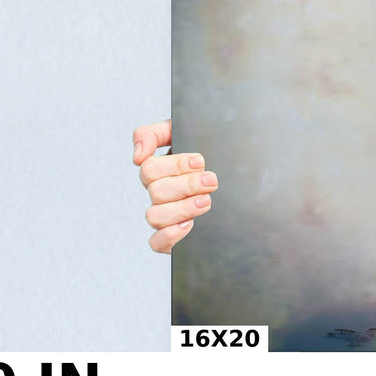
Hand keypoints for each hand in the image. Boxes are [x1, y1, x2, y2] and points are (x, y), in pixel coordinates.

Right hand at [133, 119, 217, 253]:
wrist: (237, 177)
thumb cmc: (208, 151)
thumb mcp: (184, 132)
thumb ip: (153, 134)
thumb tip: (137, 156)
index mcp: (159, 170)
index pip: (149, 169)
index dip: (174, 165)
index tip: (200, 161)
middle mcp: (159, 193)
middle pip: (156, 192)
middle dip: (187, 185)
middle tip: (211, 181)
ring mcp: (164, 215)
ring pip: (154, 216)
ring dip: (182, 208)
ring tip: (206, 201)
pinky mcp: (171, 237)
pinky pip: (156, 243)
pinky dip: (170, 235)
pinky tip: (190, 224)